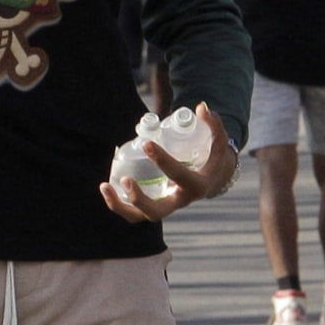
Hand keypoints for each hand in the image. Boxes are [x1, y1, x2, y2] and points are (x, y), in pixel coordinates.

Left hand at [98, 103, 237, 223]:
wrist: (213, 178)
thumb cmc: (214, 157)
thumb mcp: (219, 142)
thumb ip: (214, 124)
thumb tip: (201, 108)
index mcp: (196, 186)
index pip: (178, 176)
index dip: (163, 161)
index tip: (146, 143)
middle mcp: (180, 200)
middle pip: (157, 212)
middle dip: (139, 199)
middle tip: (126, 179)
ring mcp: (166, 205)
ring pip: (141, 216)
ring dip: (121, 206)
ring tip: (104, 186)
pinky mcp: (155, 204)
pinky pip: (135, 211)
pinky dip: (119, 203)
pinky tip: (105, 187)